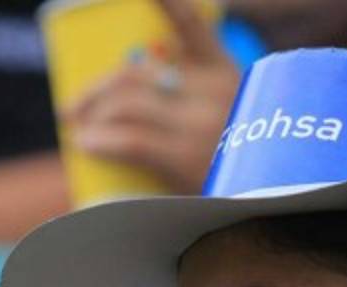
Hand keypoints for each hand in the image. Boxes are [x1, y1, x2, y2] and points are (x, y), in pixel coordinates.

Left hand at [65, 0, 241, 193]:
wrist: (272, 207)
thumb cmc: (244, 175)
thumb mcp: (231, 126)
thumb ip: (192, 106)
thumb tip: (127, 103)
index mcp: (227, 73)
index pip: (189, 24)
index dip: (165, 1)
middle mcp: (216, 90)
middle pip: (136, 72)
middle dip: (97, 90)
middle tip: (74, 109)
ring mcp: (203, 122)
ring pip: (127, 102)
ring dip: (94, 116)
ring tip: (82, 132)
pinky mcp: (187, 157)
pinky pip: (131, 139)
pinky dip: (101, 140)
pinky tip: (86, 144)